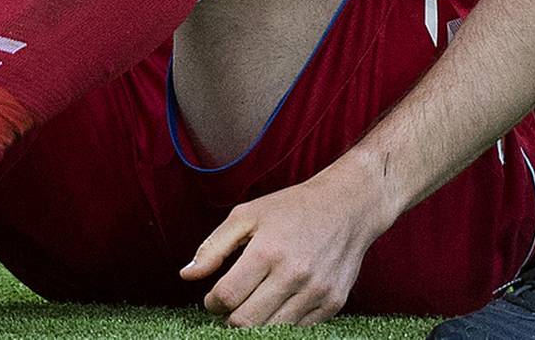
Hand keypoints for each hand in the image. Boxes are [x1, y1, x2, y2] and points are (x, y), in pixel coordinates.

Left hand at [181, 166, 392, 326]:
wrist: (349, 207)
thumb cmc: (292, 209)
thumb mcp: (248, 215)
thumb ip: (213, 246)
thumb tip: (186, 275)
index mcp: (268, 251)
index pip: (227, 297)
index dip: (212, 303)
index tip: (213, 298)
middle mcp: (294, 275)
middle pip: (246, 322)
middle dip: (230, 319)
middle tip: (230, 307)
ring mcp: (316, 292)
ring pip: (271, 331)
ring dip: (255, 325)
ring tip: (251, 307)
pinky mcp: (332, 304)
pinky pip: (297, 331)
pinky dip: (281, 324)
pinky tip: (277, 305)